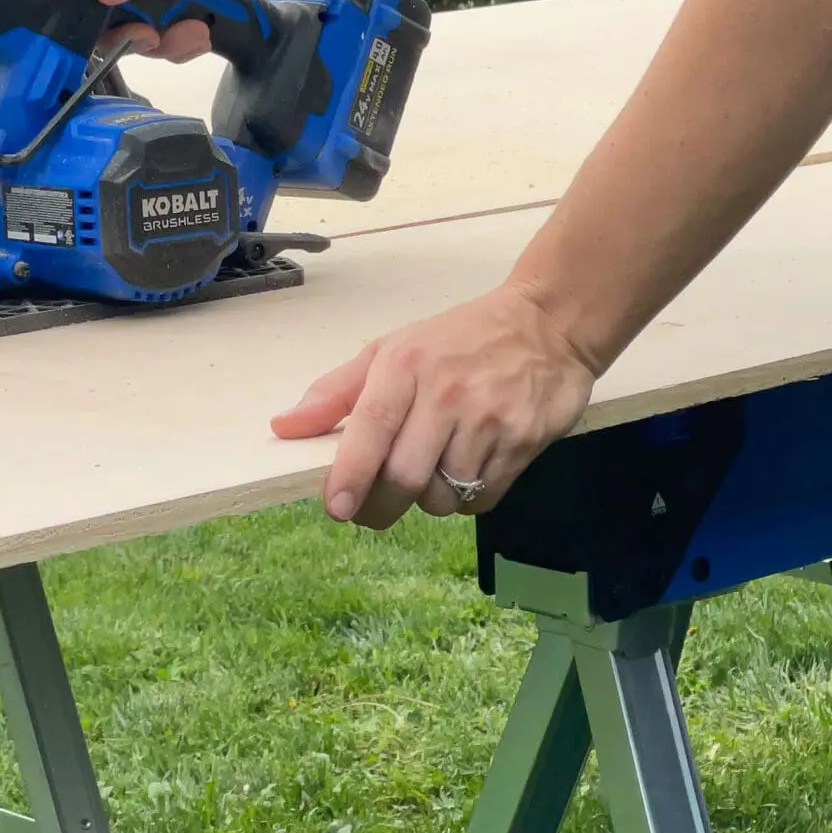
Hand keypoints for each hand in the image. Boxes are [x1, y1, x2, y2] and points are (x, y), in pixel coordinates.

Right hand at [92, 0, 280, 62]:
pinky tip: (201, 33)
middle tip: (152, 37)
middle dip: (128, 33)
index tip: (101, 21)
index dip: (76, 0)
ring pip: (130, 29)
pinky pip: (157, 36)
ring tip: (195, 32)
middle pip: (97, 11)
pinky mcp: (159, 3)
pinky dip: (178, 43)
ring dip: (163, 42)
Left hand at [271, 282, 596, 530]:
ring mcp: (489, 419)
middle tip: (373, 509)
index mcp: (406, 365)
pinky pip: (482, 498)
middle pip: (405, 476)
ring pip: (443, 496)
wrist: (547, 323)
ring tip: (434, 470)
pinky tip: (469, 468)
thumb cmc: (459, 340)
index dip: (351, 473)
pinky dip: (467, 498)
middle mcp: (447, 392)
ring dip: (430, 500)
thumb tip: (284, 428)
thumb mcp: (393, 349)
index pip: (371, 426)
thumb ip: (336, 392)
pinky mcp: (525, 442)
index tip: (337, 508)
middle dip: (382, 506)